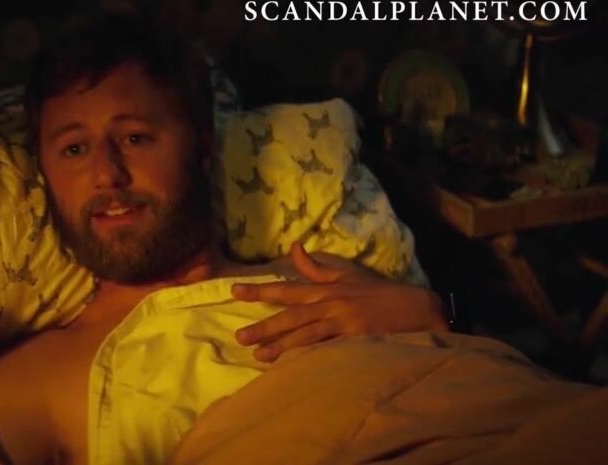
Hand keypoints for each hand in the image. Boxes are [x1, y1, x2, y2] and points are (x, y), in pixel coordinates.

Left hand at [232, 242, 447, 362]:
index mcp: (326, 289)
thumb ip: (316, 268)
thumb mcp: (346, 276)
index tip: (234, 291)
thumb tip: (293, 248)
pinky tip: (294, 366)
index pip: (286, 289)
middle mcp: (331, 304)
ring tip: (258, 354)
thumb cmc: (379, 293)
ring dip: (282, 345)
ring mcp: (344, 322)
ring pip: (306, 333)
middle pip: (291, 314)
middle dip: (264, 325)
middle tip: (239, 335)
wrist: (418, 307)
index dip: (259, 290)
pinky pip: (329, 348)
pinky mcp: (358, 339)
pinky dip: (311, 356)